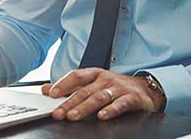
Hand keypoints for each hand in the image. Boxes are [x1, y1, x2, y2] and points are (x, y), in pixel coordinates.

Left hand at [41, 68, 164, 121]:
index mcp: (95, 74)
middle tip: (58, 113)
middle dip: (69, 102)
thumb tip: (45, 89)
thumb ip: (70, 87)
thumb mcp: (93, 83)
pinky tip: (102, 116)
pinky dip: (111, 110)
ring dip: (85, 107)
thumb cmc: (115, 87)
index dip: (63, 84)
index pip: (76, 76)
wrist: (145, 89)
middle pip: (85, 90)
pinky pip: (120, 104)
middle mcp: (106, 79)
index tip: (51, 93)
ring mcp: (119, 88)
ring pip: (99, 97)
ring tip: (73, 116)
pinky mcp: (131, 98)